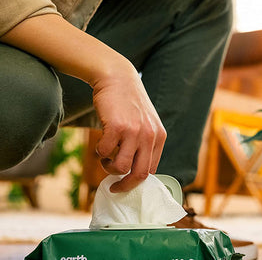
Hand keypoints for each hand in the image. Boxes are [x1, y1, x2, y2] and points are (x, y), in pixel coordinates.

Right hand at [92, 63, 165, 192]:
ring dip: (109, 168)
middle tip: (114, 187)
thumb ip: (144, 143)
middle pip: (140, 174)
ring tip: (105, 159)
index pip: (153, 170)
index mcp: (159, 137)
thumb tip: (135, 170)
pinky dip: (99, 152)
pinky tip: (100, 144)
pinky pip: (105, 151)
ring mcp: (135, 131)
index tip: (126, 183)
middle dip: (125, 186)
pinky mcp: (117, 126)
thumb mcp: (145, 123)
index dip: (137, 181)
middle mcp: (150, 136)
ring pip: (122, 167)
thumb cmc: (128, 104)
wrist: (117, 78)